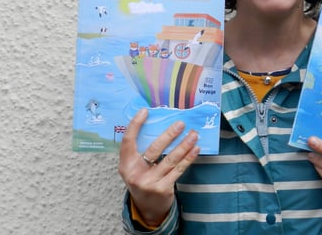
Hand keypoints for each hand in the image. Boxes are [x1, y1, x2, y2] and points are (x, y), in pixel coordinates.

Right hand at [118, 108, 199, 226]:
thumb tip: (158, 124)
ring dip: (184, 145)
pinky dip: (188, 158)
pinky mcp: (163, 189)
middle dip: (169, 135)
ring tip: (193, 134)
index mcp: (125, 164)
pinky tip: (195, 150)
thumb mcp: (135, 167)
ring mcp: (149, 182)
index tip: (145, 111)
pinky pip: (178, 170)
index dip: (135, 125)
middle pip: (154, 149)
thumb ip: (141, 151)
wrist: (147, 209)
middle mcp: (135, 174)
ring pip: (170, 159)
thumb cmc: (142, 179)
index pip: (127, 141)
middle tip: (181, 123)